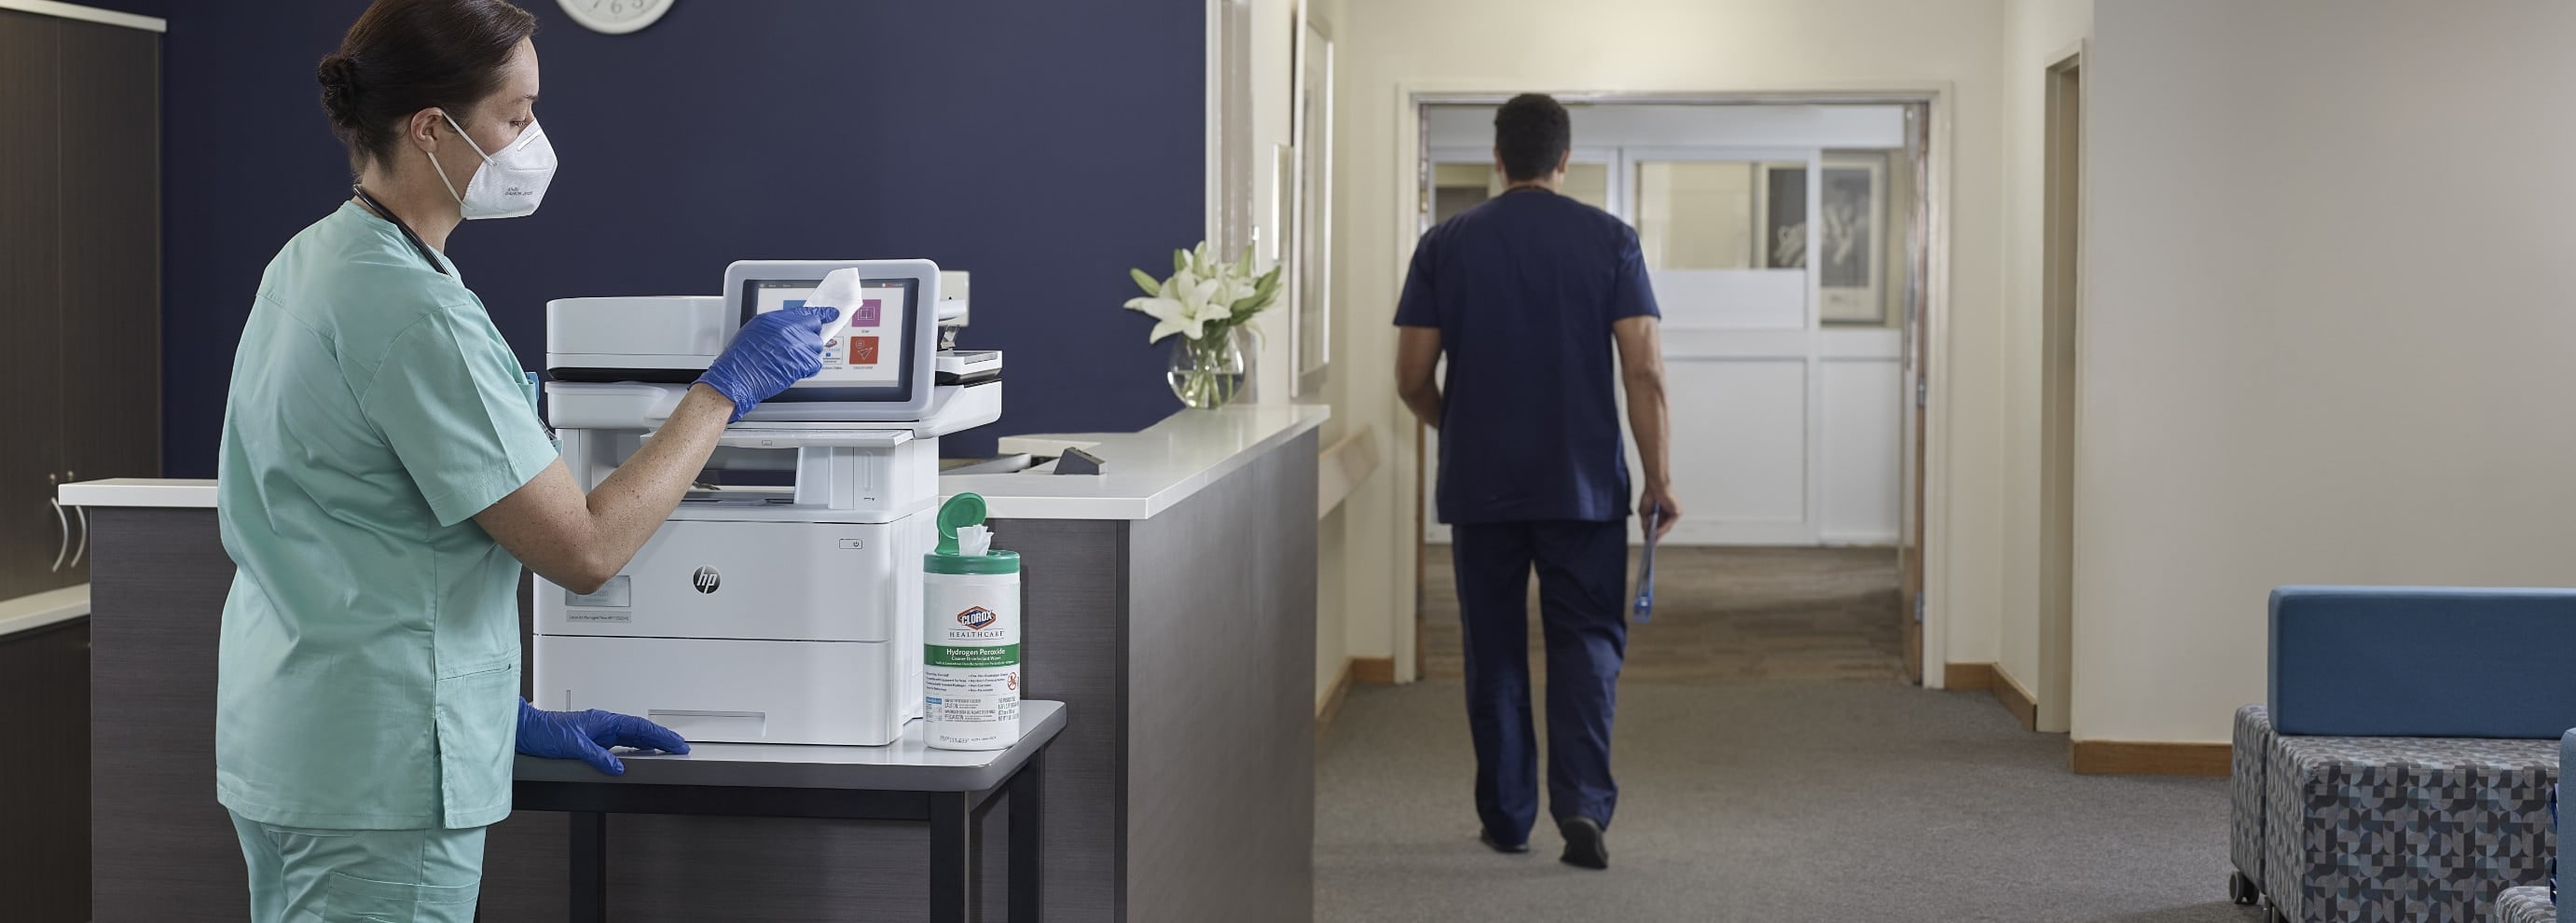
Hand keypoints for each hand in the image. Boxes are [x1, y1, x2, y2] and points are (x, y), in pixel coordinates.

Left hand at [516, 699, 689, 775]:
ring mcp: (598, 734)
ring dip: (650, 744)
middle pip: (640, 731)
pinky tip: (639, 757)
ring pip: (632, 737)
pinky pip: (620, 745)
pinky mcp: (591, 744)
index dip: (661, 735)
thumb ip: (597, 756)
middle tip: (679, 748)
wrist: (524, 731)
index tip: (676, 743)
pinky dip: (635, 750)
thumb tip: (617, 766)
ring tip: (666, 752)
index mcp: (603, 720)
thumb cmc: (543, 731)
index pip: (640, 726)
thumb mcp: (572, 744)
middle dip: (662, 739)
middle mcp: (603, 726)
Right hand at [697, 306, 836, 421]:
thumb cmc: (740, 360)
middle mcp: (787, 328)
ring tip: (790, 361)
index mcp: (774, 319)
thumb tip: (791, 327)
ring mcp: (796, 344)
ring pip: (816, 346)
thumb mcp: (754, 332)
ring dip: (808, 355)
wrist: (736, 378)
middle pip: (814, 327)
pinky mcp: (802, 361)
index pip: (804, 312)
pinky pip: (815, 363)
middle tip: (799, 347)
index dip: (821, 313)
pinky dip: (808, 368)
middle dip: (810, 337)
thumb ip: (776, 327)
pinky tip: (795, 370)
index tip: (831, 313)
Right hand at [1639, 484, 1679, 540]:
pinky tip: (1656, 533)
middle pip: (1663, 528)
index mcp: (1663, 512)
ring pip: (1666, 527)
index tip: (1649, 542)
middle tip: (1651, 544)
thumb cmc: (1650, 495)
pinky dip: (1662, 529)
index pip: (1659, 526)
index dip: (1654, 534)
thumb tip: (1646, 533)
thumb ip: (1645, 523)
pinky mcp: (1677, 512)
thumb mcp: (1644, 512)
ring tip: (1652, 541)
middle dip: (1656, 537)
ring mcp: (1674, 513)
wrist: (1655, 486)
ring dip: (1659, 535)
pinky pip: (1669, 523)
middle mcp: (1669, 513)